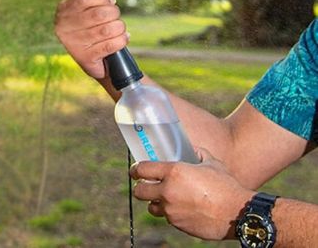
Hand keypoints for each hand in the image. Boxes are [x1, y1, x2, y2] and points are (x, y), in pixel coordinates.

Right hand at [53, 0, 127, 78]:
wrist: (87, 59)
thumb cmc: (87, 29)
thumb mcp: (82, 11)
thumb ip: (93, 2)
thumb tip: (110, 0)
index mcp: (63, 11)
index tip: (111, 1)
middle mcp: (65, 27)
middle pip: (98, 14)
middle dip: (114, 13)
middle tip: (115, 16)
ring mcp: (74, 44)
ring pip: (106, 30)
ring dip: (119, 27)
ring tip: (119, 27)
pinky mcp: (86, 58)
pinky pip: (109, 45)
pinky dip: (121, 40)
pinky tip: (123, 37)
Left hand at [130, 148, 253, 239]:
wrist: (239, 213)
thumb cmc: (226, 185)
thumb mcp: (211, 162)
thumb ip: (198, 154)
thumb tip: (192, 149)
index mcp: (173, 172)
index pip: (142, 170)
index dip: (136, 170)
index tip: (135, 171)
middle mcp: (168, 191)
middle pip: (139, 192)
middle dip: (140, 188)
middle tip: (145, 185)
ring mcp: (172, 211)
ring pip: (152, 208)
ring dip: (155, 203)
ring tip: (163, 198)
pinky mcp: (179, 225)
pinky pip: (168, 218)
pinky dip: (171, 214)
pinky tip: (181, 208)